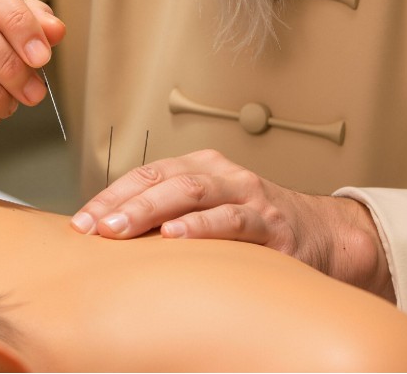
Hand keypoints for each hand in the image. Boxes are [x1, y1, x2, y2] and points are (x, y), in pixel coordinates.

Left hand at [71, 149, 394, 299]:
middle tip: (93, 227)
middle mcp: (222, 175)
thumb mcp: (210, 213)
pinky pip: (231, 221)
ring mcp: (247, 196)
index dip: (110, 196)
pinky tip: (176, 237)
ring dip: (151, 211)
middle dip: (122, 203)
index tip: (81, 222)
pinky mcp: (270, 225)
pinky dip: (200, 228)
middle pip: (163, 179)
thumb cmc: (257, 228)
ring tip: (121, 230)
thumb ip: (170, 219)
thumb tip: (112, 240)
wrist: (325, 236)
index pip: (145, 174)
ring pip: (192, 192)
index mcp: (201, 168)